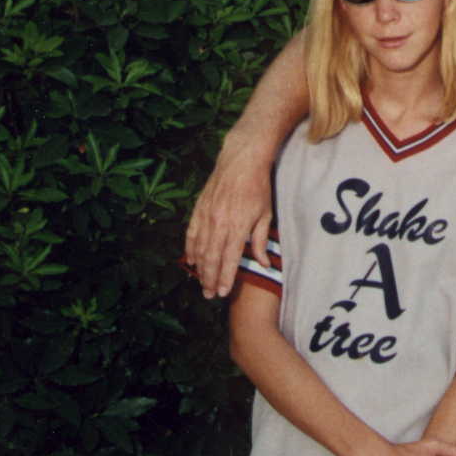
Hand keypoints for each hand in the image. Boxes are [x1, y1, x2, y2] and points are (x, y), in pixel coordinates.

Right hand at [185, 141, 274, 298]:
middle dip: (209, 278)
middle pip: (211, 258)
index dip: (225, 278)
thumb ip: (261, 241)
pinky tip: (190, 260)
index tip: (222, 292)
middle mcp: (219, 223)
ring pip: (199, 248)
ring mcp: (206, 216)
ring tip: (200, 283)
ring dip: (199, 268)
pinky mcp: (199, 209)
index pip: (229, 259)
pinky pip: (191, 233)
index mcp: (237, 227)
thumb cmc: (258, 188)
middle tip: (209, 295)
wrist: (241, 161)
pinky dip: (190, 248)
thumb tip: (264, 264)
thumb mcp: (265, 215)